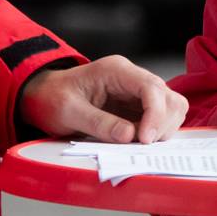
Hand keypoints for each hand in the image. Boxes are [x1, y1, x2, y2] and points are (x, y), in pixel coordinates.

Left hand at [19, 56, 188, 143]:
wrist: (44, 95)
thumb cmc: (52, 97)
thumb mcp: (67, 111)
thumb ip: (99, 123)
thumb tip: (128, 136)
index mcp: (117, 71)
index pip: (151, 87)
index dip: (155, 114)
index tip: (144, 139)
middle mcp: (134, 78)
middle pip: (170, 98)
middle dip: (162, 124)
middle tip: (142, 144)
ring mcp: (139, 92)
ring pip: (172, 108)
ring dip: (162, 129)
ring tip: (138, 142)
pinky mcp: (140, 106)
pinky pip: (162, 118)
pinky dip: (157, 132)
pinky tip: (138, 140)